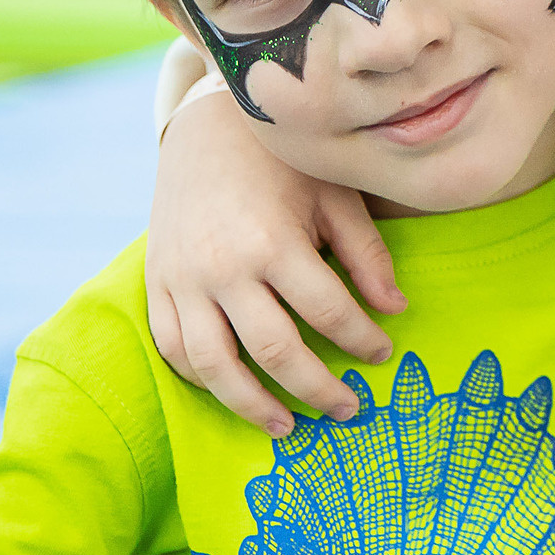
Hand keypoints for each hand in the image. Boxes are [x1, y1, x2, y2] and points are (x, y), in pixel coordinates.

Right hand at [145, 89, 404, 435]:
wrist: (203, 129)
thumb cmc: (282, 163)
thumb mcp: (334, 196)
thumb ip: (366, 254)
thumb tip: (396, 309)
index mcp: (274, 243)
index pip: (328, 313)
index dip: (362, 340)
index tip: (383, 354)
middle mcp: (223, 268)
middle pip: (274, 351)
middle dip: (317, 388)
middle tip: (349, 408)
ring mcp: (183, 281)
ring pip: (214, 366)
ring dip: (252, 405)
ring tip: (288, 426)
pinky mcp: (157, 284)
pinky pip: (173, 348)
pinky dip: (202, 378)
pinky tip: (234, 390)